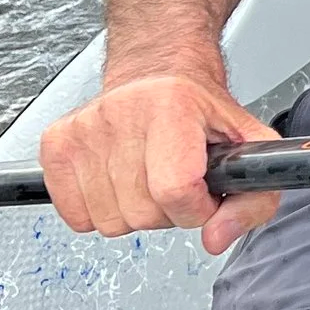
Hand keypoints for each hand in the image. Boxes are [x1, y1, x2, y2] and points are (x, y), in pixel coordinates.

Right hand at [38, 69, 280, 254]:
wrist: (157, 70)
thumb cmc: (199, 108)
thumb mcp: (247, 144)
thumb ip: (253, 198)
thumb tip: (216, 239)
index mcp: (173, 105)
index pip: (176, 191)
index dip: (197, 208)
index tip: (204, 194)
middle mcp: (122, 112)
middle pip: (142, 213)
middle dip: (167, 211)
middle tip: (175, 179)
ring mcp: (84, 129)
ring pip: (109, 222)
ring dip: (134, 212)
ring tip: (148, 177)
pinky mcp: (57, 144)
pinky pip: (77, 217)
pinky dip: (101, 211)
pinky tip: (118, 180)